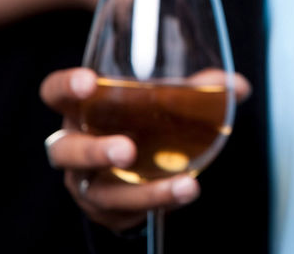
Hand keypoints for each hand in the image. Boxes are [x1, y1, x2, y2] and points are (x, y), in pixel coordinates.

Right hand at [39, 67, 251, 230]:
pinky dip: (160, 200)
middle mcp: (74, 145)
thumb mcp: (164, 99)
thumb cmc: (142, 120)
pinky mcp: (106, 210)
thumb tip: (237, 86)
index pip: (56, 93)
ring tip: (182, 184)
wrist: (136, 166)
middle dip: (93, 151)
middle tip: (126, 150)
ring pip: (99, 191)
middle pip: (64, 150)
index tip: (89, 82)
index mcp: (82, 108)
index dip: (66, 87)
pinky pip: (127, 212)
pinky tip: (186, 190)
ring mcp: (86, 182)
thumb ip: (196, 89)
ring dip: (140, 191)